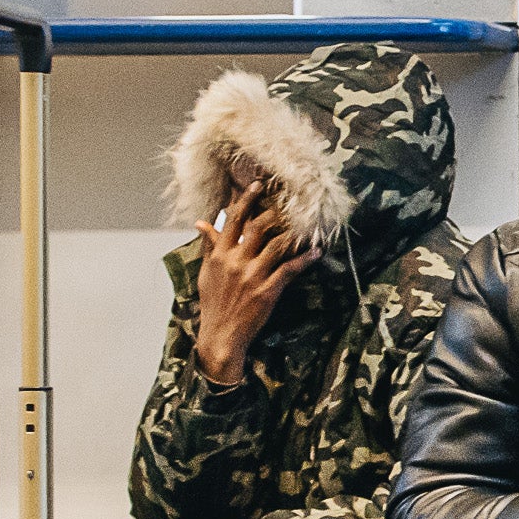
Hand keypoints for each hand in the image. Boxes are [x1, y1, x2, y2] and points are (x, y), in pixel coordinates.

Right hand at [191, 186, 309, 386]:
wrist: (221, 334)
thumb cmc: (213, 302)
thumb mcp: (207, 272)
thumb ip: (209, 246)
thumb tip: (202, 223)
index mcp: (220, 255)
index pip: (233, 220)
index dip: (246, 199)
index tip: (259, 184)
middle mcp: (236, 261)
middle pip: (257, 227)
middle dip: (274, 210)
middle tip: (289, 199)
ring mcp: (252, 276)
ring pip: (276, 245)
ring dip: (294, 232)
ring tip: (308, 222)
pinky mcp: (267, 290)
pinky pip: (289, 270)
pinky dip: (304, 259)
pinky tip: (316, 251)